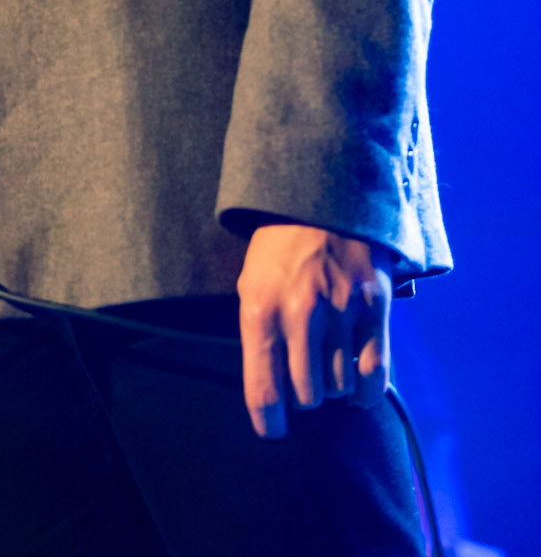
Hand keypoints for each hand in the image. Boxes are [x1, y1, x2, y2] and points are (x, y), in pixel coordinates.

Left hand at [236, 223, 391, 439]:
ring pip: (339, 387)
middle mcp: (301, 314)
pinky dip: (365, 392)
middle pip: (306, 396)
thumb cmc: (279, 246)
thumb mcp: (251, 282)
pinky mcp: (376, 308)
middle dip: (303, 397)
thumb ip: (259, 333)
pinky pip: (375, 374)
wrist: (323, 196)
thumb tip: (269, 390)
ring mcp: (342, 311)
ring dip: (332, 388)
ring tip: (327, 368)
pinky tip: (356, 388)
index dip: (268, 422)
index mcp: (261, 308)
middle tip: (302, 381)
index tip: (273, 431)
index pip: (263, 389)